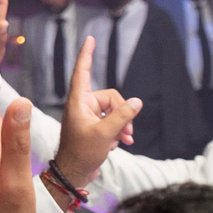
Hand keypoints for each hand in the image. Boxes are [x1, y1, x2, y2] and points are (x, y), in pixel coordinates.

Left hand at [53, 36, 141, 188]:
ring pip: (114, 110)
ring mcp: (88, 116)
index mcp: (78, 101)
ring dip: (122, 125)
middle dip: (123, 113)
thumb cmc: (82, 153)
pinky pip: (112, 121)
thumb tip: (137, 102)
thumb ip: (122, 116)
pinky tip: (120, 144)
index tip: (90, 38)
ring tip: (124, 140)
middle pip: (111, 97)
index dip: (86, 54)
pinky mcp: (94, 127)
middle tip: (126, 133)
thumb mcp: (105, 133)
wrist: (74, 174)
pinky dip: (118, 131)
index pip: (82, 71)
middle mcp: (82, 105)